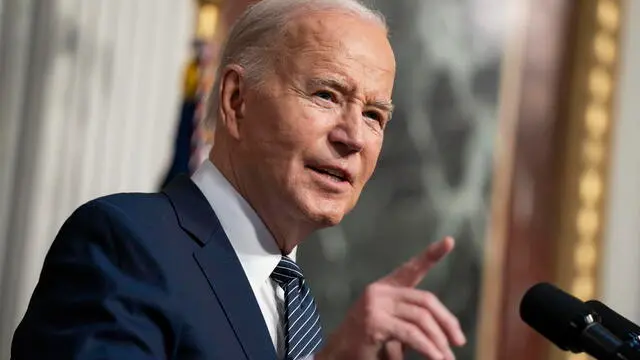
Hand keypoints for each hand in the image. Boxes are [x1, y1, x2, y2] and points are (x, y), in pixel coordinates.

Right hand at [315, 237, 465, 359]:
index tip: (449, 241)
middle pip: (425, 300)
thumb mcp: (394, 329)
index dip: (431, 255)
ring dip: (438, 340)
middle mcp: (379, 291)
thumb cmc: (366, 344)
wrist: (338, 356)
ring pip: (420, 318)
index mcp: (384, 289)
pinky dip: (427, 347)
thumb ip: (414, 324)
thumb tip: (448, 335)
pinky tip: (435, 356)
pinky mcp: (373, 322)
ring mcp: (374, 305)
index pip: (411, 268)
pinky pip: (410, 333)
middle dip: (446, 321)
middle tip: (459, 341)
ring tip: (446, 357)